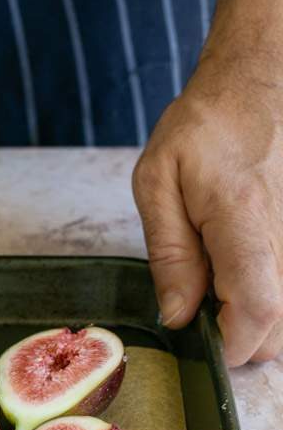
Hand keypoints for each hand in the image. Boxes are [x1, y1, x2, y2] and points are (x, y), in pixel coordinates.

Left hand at [133, 52, 282, 366]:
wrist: (258, 83)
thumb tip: (177, 317)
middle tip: (202, 309)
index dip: (229, 346)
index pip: (257, 312)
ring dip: (256, 321)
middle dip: (239, 340)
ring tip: (219, 286)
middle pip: (280, 332)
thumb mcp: (158, 183)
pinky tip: (240, 273)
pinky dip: (269, 299)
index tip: (200, 342)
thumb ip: (168, 256)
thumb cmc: (204, 127)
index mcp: (244, 222)